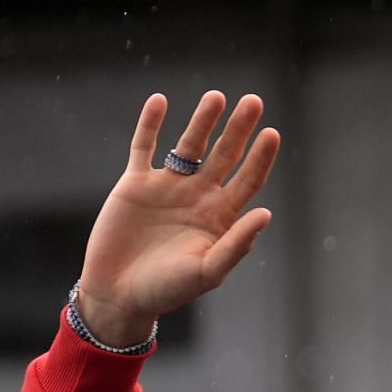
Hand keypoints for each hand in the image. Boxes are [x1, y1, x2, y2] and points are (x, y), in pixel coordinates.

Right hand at [77, 91, 279, 346]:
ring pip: (189, 146)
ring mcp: (168, 188)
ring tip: (217, 97)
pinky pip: (143, 147)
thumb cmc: (168, 290)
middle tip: (254, 101)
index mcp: (221, 217)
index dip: (260, 157)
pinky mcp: (135, 184)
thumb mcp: (208, 270)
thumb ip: (236, 243)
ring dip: (202, 121)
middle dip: (238, 129)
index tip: (272, 133)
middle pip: (224, 155)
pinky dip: (149, 124)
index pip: (248, 180)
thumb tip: (266, 213)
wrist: (120, 294)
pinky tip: (160, 101)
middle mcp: (198, 197)